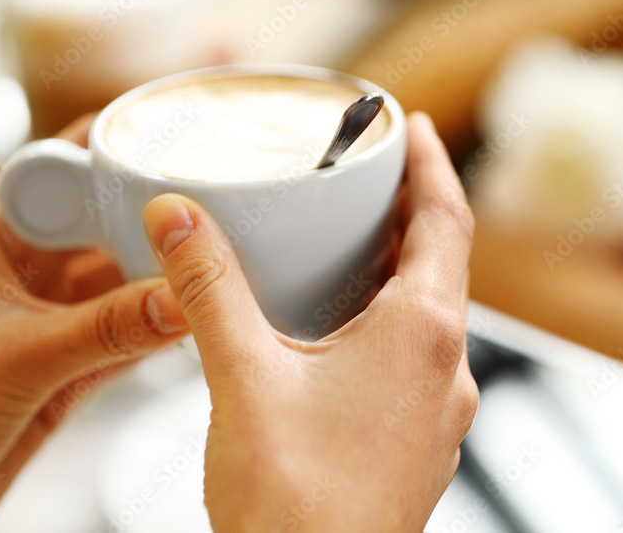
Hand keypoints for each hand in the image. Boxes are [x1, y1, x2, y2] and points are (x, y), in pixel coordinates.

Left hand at [0, 117, 189, 531]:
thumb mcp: (18, 360)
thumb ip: (108, 329)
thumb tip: (186, 300)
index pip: (67, 165)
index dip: (125, 155)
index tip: (186, 152)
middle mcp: (21, 259)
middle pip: (105, 217)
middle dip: (158, 218)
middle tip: (223, 213)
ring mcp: (46, 307)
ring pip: (122, 272)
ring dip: (164, 274)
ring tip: (222, 268)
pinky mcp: (65, 353)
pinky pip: (129, 323)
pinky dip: (161, 322)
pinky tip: (199, 316)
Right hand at [143, 113, 477, 531]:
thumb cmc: (293, 505)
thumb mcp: (241, 377)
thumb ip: (208, 289)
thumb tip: (176, 217)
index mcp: (422, 334)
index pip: (446, 220)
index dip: (432, 164)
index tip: (414, 126)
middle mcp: (446, 370)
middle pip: (442, 264)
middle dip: (411, 212)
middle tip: (374, 175)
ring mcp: (439, 413)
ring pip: (430, 316)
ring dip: (401, 270)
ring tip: (356, 242)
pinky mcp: (418, 446)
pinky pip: (417, 360)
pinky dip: (390, 322)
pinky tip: (344, 331)